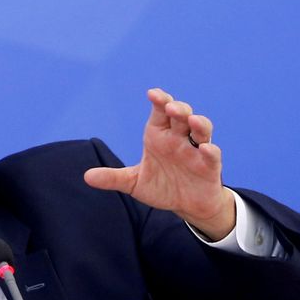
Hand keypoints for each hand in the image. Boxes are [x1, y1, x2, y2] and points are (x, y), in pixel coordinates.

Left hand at [84, 88, 235, 239]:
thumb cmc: (161, 187)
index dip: (159, 100)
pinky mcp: (209, 166)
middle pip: (181, 115)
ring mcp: (195, 151)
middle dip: (178, 108)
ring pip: (201, 129)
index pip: (159, 112)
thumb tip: (87, 176)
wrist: (185, 206)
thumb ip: (113, 178)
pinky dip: (210, 150)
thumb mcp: (133, 183)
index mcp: (159, 136)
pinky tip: (205, 148)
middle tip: (170, 108)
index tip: (152, 93)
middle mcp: (178, 139)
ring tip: (192, 120)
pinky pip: (212, 155)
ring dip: (198, 123)